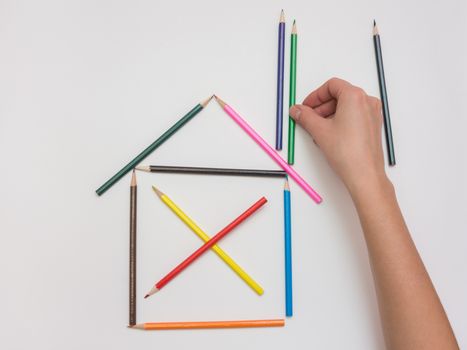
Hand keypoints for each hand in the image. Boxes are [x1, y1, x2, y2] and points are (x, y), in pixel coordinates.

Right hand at [289, 77, 388, 195]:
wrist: (364, 174)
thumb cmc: (347, 152)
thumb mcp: (319, 130)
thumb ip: (305, 116)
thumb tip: (296, 110)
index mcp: (355, 96)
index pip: (332, 86)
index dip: (315, 96)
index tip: (306, 106)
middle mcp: (367, 102)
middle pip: (339, 95)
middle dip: (321, 106)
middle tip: (308, 118)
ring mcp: (372, 114)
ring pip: (346, 107)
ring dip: (329, 115)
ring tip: (317, 130)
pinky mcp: (372, 126)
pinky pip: (353, 116)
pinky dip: (339, 121)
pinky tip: (329, 135)